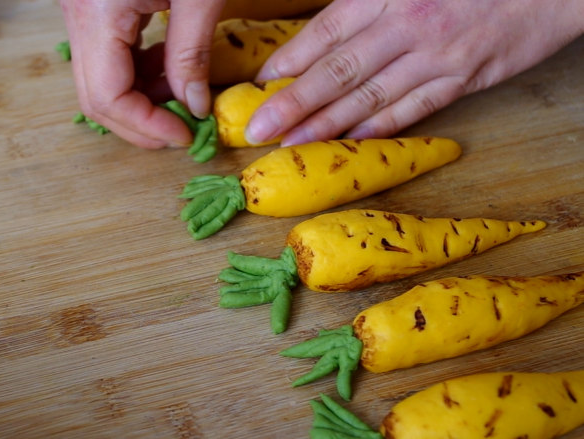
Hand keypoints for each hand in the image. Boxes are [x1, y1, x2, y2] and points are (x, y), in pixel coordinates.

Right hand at [60, 0, 223, 148]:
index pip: (108, 96)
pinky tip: (169, 67)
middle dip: (141, 122)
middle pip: (96, 96)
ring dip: (141, 98)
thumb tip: (194, 106)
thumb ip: (192, 52)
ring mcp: (80, 11)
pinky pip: (106, 56)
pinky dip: (138, 73)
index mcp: (98, 12)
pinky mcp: (92, 7)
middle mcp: (78, 15)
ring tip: (182, 95)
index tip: (184, 135)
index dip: (147, 125)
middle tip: (181, 131)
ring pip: (100, 79)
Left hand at [246, 0, 583, 144]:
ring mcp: (436, 55)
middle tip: (258, 128)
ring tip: (291, 144)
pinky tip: (350, 141)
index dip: (289, 59)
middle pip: (338, 69)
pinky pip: (414, 108)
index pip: (326, 30)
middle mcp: (407, 23)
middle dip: (292, 102)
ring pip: (369, 96)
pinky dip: (380, 127)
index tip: (259, 83)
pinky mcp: (465, 77)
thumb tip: (328, 25)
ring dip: (326, 124)